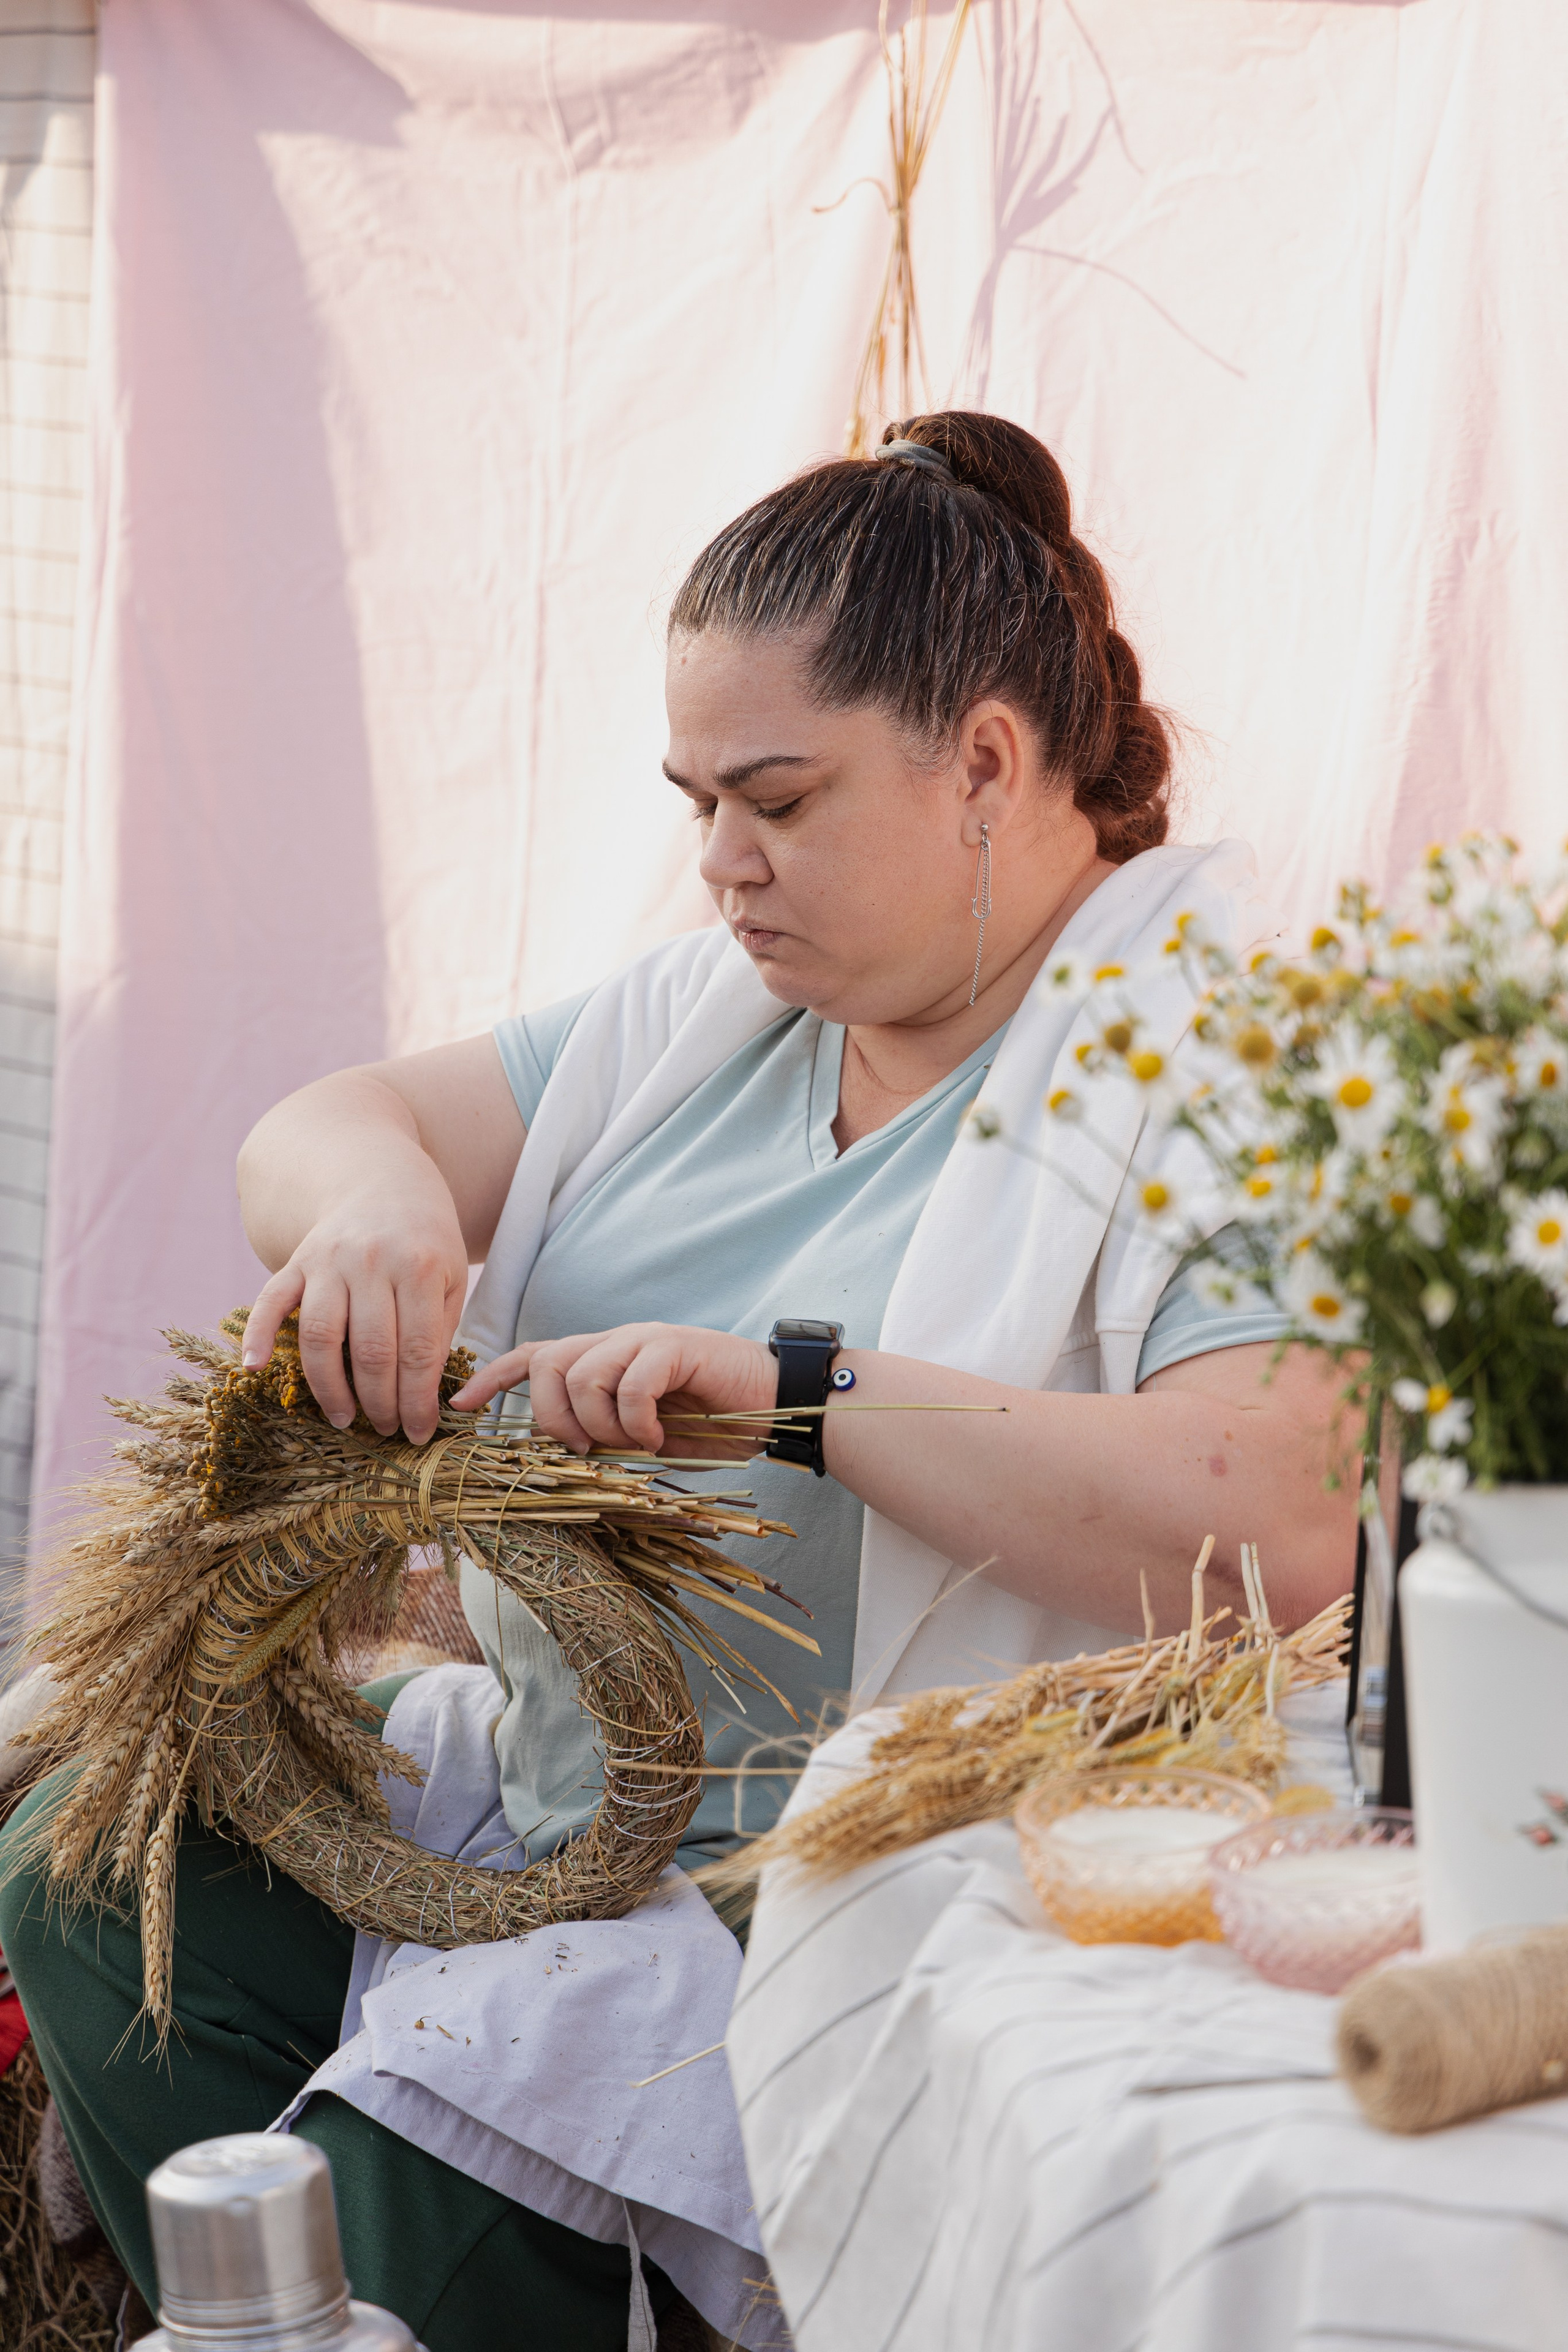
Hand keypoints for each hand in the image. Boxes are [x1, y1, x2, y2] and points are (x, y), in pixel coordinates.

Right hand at [242, 1170, 469, 1442]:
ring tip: (343, 1419)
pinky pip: (270, 1302)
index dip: (418, 1400)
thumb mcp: (450, 1276)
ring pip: (321, 1336)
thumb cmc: (424, 1238)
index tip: (420, 1432)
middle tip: (385, 1430)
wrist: (380, 1179)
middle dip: (379, 1403)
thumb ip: (439, 1331)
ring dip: (329, 1388)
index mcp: (420, 1268)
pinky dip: (259, 1336)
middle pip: (371, 1351)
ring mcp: (328, 1261)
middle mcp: (371, 1263)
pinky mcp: (296, 1261)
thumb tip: (425, 1396)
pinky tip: (255, 1370)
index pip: (418, 1351)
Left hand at [450, 1323, 776, 1459]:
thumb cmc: (706, 1422)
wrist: (771, 1403)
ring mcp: (643, 1339)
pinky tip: (658, 1437)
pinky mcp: (675, 1345)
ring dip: (599, 1425)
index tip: (459, 1408)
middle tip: (585, 1450)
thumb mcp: (637, 1434)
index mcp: (600, 1358)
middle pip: (546, 1363)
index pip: (532, 1356)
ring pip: (582, 1374)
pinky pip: (631, 1382)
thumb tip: (554, 1451)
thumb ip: (597, 1431)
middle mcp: (614, 1341)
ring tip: (632, 1445)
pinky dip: (636, 1420)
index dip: (492, 1378)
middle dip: (551, 1417)